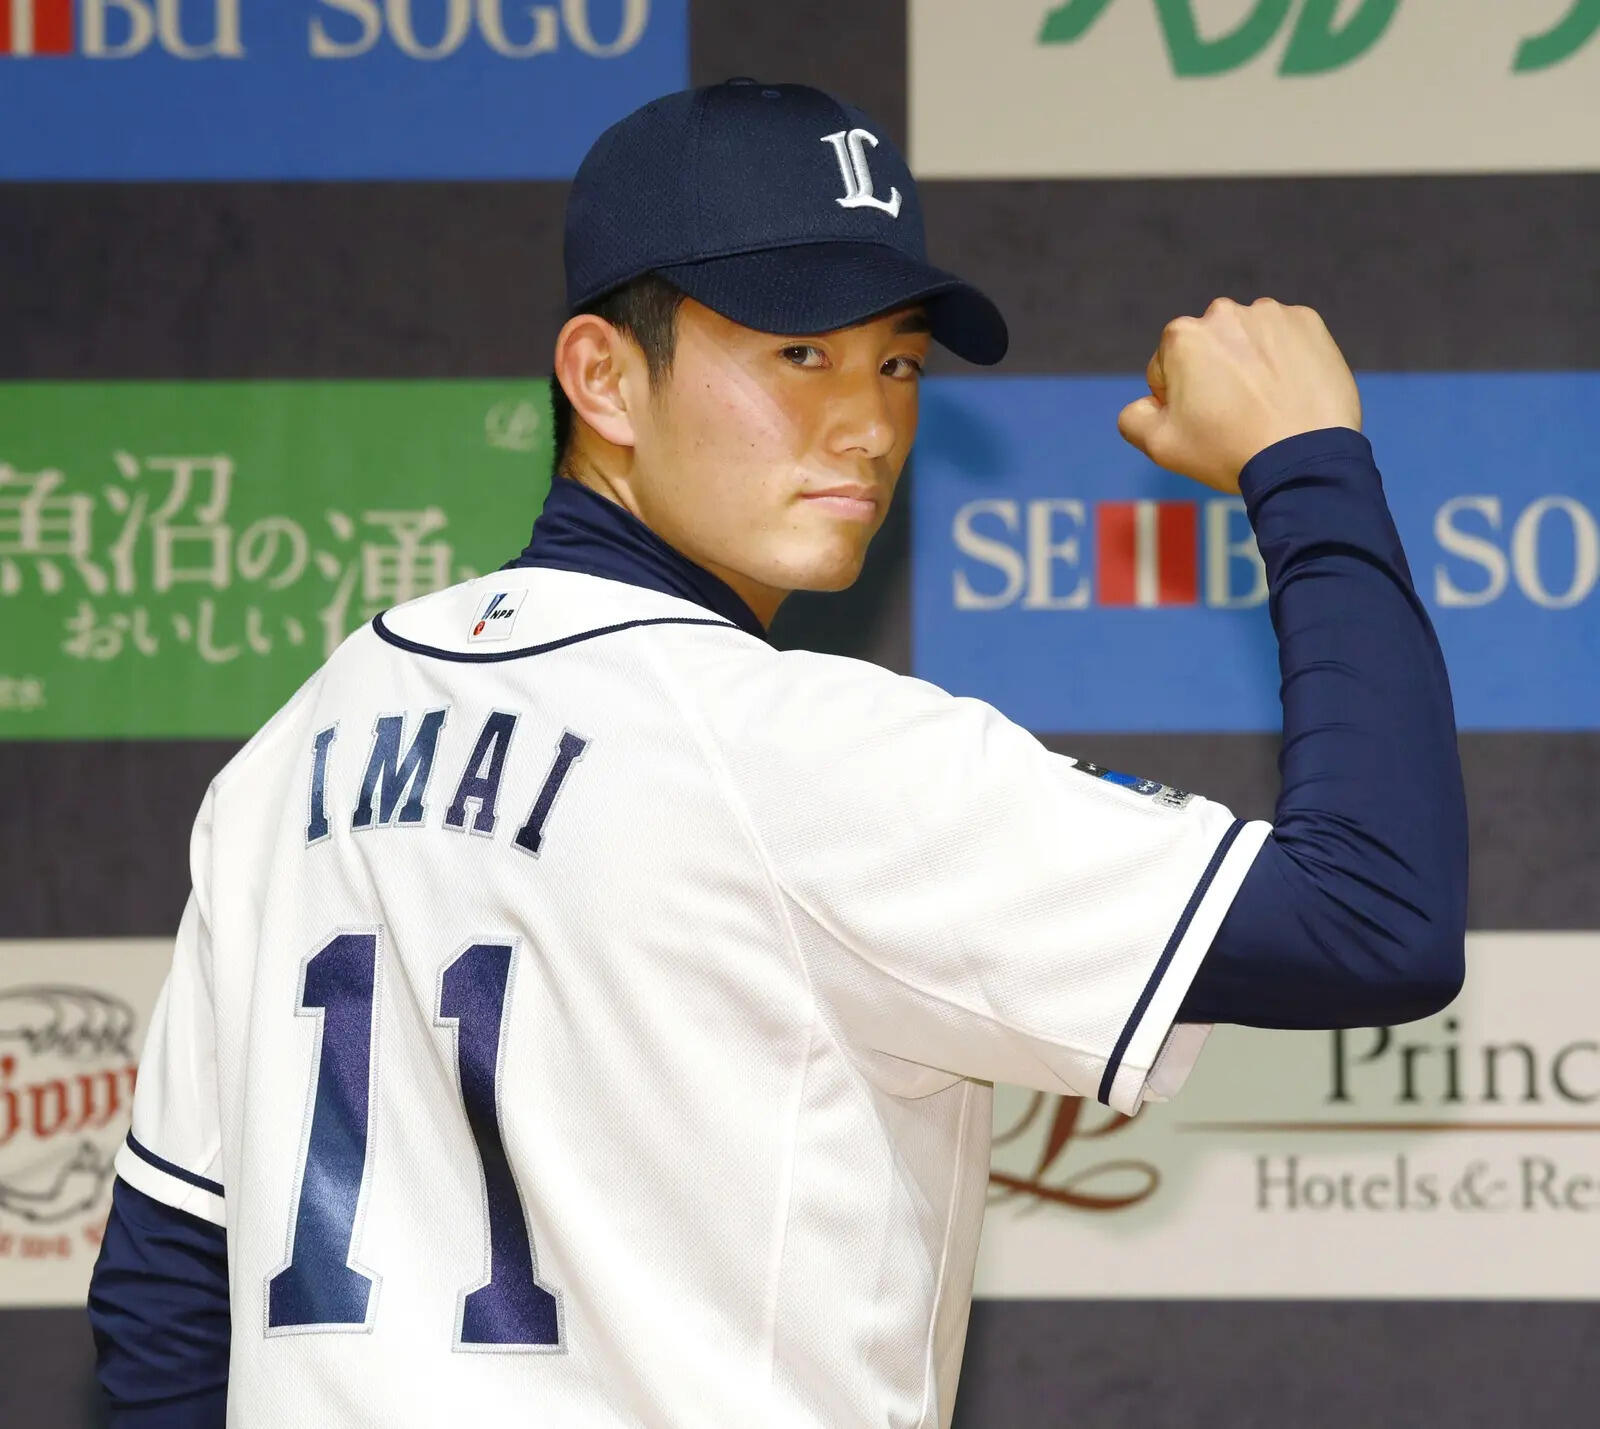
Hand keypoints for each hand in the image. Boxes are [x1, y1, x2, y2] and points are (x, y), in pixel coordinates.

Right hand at [1116, 298, 1361, 494]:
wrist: (1304, 458)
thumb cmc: (1228, 450)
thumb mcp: (1160, 445)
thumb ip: (1134, 417)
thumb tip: (1146, 403)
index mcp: (1182, 336)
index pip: (1166, 368)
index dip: (1178, 400)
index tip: (1203, 422)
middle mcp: (1224, 312)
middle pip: (1208, 348)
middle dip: (1214, 375)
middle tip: (1234, 415)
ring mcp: (1271, 314)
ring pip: (1248, 341)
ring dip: (1250, 365)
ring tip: (1265, 405)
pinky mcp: (1309, 323)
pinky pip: (1286, 339)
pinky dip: (1285, 361)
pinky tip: (1290, 393)